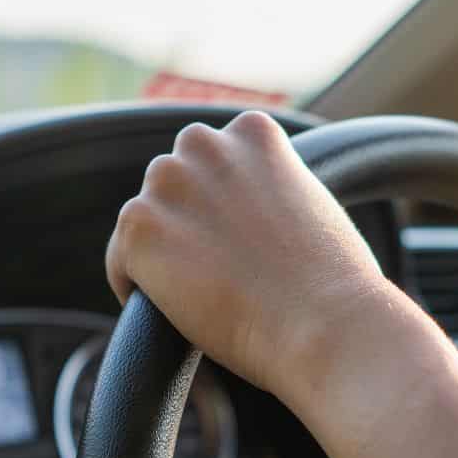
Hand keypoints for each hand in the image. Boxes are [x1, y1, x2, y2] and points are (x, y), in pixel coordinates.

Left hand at [106, 111, 391, 399]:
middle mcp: (205, 144)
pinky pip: (121, 263)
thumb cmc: (336, 285)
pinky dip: (140, 290)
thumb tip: (250, 217)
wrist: (326, 325)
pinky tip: (179, 313)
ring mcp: (167, 183)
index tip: (241, 244)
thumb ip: (274, 192)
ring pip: (146, 223)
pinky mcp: (138, 228)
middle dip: (189, 223)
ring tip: (205, 297)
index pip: (215, 160)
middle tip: (221, 274)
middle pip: (174, 184)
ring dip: (166, 256)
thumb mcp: (314, 209)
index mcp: (253, 132)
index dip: (224, 207)